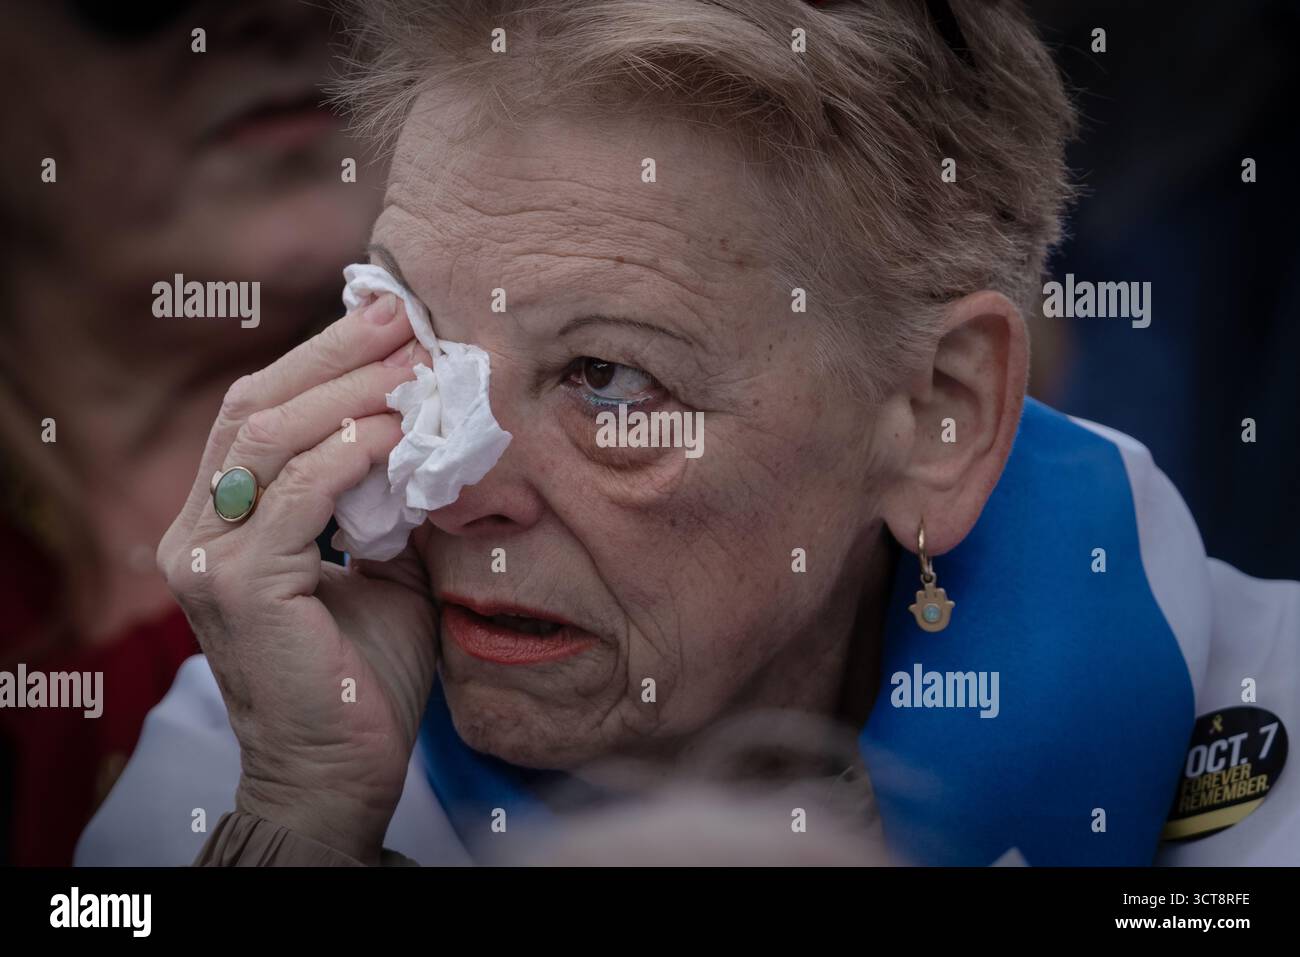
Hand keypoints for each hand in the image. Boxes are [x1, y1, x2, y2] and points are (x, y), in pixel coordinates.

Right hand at [159, 293, 436, 864]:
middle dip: (334, 353)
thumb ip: (388, 498)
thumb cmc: (364, 673)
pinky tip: (399, 433)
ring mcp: (208, 558)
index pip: (259, 411)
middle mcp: (198, 531)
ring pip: (267, 436)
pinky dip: (350, 453)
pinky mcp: (239, 587)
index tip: (392, 319)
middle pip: (255, 405)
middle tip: (404, 314)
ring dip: (349, 390)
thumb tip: (433, 426)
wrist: (343, 771)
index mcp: (223, 520)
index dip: (321, 358)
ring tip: (415, 364)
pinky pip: (296, 495)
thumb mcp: (385, 565)